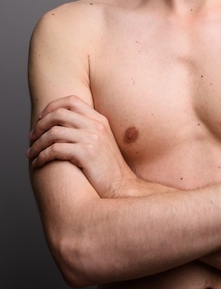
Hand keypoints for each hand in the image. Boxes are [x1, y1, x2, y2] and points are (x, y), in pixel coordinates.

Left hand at [27, 95, 162, 197]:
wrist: (121, 187)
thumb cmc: (107, 169)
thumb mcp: (101, 142)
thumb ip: (86, 130)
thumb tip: (59, 126)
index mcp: (100, 120)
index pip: (71, 101)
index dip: (52, 107)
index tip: (41, 119)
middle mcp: (96, 126)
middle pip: (59, 113)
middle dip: (40, 124)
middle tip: (32, 137)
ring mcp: (92, 139)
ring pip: (53, 132)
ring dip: (37, 143)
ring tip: (31, 153)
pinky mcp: (87, 154)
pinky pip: (55, 149)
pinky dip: (42, 156)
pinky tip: (38, 163)